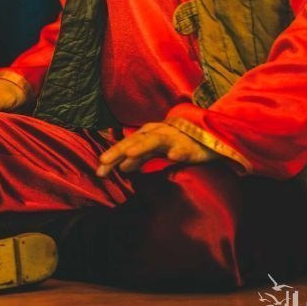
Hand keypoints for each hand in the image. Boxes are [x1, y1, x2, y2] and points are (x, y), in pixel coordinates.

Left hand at [94, 122, 217, 177]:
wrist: (207, 137)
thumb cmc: (177, 143)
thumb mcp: (155, 150)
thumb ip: (138, 157)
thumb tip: (121, 167)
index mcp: (147, 135)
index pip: (125, 146)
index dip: (112, 157)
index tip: (99, 171)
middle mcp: (157, 134)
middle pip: (134, 141)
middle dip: (118, 150)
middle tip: (103, 162)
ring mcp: (174, 138)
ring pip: (156, 141)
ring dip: (142, 146)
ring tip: (130, 154)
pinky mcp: (192, 146)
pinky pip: (185, 148)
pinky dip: (179, 151)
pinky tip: (173, 156)